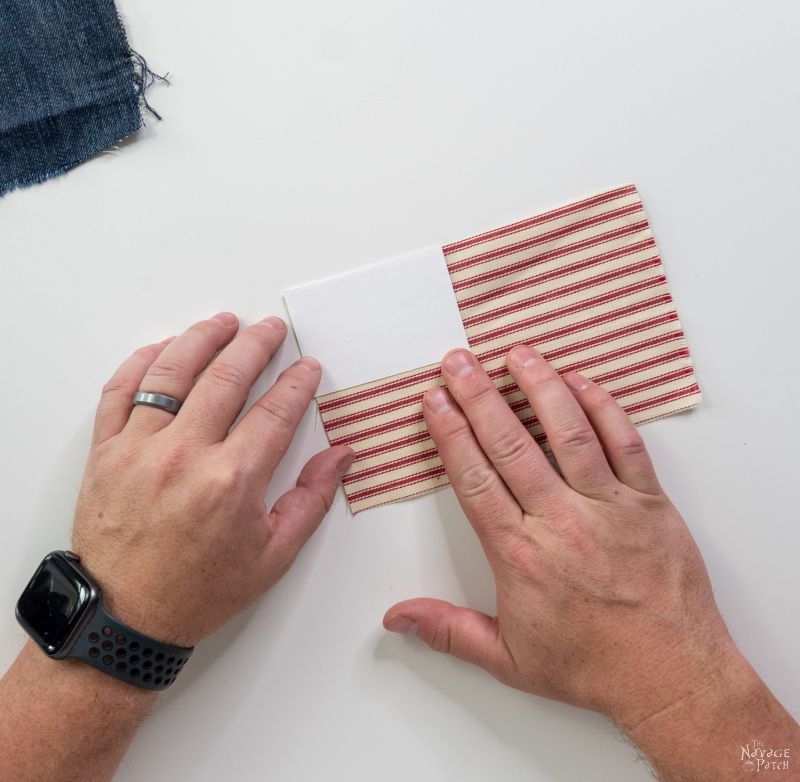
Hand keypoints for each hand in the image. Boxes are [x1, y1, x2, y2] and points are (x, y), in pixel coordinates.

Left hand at [72, 312, 352, 647]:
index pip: (275, 410)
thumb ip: (311, 499)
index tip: (307, 367)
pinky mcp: (106, 452)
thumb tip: (341, 456)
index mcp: (232, 480)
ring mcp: (140, 448)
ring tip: (222, 322)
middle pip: (227, 376)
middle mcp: (185, 454)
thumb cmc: (198, 591)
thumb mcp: (273, 556)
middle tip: (271, 329)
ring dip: (202, 338)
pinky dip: (142, 362)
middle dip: (256, 344)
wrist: (125, 618)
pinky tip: (163, 349)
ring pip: (173, 372)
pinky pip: (120, 391)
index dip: (297, 383)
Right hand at [383, 344, 735, 729]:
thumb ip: (448, 630)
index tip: (434, 401)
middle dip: (479, 396)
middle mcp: (560, 521)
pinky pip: (625, 444)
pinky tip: (582, 382)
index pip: (475, 479)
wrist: (672, 677)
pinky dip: (604, 409)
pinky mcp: (648, 501)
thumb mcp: (508, 660)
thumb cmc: (592, 666)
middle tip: (459, 361)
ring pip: (568, 433)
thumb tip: (395, 616)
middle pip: (510, 445)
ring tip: (517, 353)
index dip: (451, 434)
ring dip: (540, 387)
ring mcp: (608, 506)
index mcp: (520, 554)